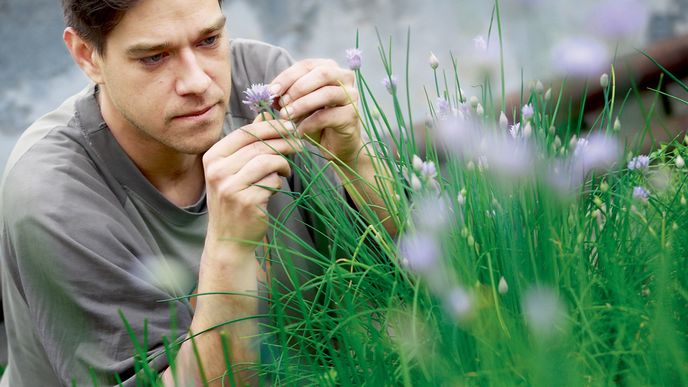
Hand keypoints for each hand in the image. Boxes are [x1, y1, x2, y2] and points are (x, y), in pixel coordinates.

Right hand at [202, 118, 300, 254]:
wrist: (228, 239)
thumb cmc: (233, 200)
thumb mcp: (234, 169)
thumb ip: (248, 142)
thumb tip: (264, 113)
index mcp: (213, 157)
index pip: (245, 132)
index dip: (270, 126)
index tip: (290, 126)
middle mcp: (218, 170)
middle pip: (259, 145)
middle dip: (285, 142)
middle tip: (300, 144)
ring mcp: (231, 187)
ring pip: (268, 161)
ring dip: (284, 164)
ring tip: (287, 170)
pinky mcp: (247, 201)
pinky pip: (273, 182)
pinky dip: (278, 183)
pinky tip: (274, 189)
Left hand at [270, 59, 362, 164]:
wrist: (336, 146)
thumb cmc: (316, 122)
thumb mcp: (298, 106)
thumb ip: (286, 97)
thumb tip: (269, 92)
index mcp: (329, 69)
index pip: (307, 65)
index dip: (287, 77)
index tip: (271, 91)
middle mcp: (344, 78)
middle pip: (321, 73)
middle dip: (297, 88)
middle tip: (281, 103)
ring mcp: (351, 96)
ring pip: (327, 93)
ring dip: (302, 104)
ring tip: (286, 116)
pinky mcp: (352, 115)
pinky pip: (328, 116)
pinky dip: (310, 123)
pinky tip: (299, 131)